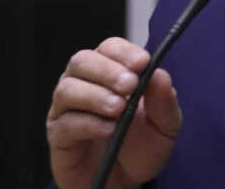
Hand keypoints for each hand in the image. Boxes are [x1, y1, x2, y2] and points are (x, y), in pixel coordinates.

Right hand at [47, 37, 181, 188]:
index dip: (124, 52)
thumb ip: (164, 100)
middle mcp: (84, 85)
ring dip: (95, 95)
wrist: (127, 183)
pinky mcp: (59, 137)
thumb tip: (160, 73)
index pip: (109, 48)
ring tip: (118, 109)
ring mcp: (67, 110)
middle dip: (107, 70)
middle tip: (129, 85)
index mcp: (110, 74)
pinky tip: (108, 130)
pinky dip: (88, 123)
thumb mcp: (165, 124)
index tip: (142, 63)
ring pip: (67, 88)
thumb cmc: (141, 146)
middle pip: (82, 60)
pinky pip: (65, 123)